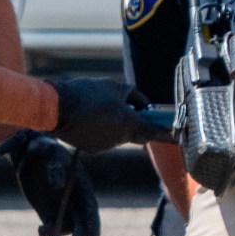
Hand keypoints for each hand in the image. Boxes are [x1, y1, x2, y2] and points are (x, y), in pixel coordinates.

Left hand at [1, 130, 99, 235]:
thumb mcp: (50, 153)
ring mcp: (63, 207)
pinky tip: (40, 231)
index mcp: (81, 184)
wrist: (30, 153)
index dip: (93, 221)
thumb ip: (55, 168)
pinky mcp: (49, 212)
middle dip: (81, 234)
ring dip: (60, 233)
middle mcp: (75, 198)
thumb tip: (58, 186)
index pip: (90, 206)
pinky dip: (48, 232)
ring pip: (67, 226)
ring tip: (43, 231)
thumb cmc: (45, 150)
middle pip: (83, 220)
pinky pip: (52, 226)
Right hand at [49, 76, 169, 153]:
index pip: (154, 131)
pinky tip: (91, 117)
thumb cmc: (87, 93)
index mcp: (128, 122)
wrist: (56, 108)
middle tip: (133, 111)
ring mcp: (106, 145)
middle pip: (138, 134)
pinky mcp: (94, 149)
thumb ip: (134, 96)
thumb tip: (142, 105)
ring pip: (120, 136)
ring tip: (101, 108)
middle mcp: (120, 138)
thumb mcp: (115, 86)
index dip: (168, 134)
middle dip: (139, 125)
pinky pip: (105, 139)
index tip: (178, 136)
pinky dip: (103, 130)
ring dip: (118, 125)